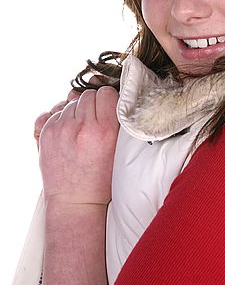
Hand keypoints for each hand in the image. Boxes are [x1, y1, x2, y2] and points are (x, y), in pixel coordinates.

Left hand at [38, 86, 119, 207]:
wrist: (75, 201)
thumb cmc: (101, 177)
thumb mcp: (119, 148)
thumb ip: (115, 117)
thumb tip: (100, 83)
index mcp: (105, 131)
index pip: (106, 94)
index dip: (109, 101)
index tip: (110, 111)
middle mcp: (81, 128)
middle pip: (88, 95)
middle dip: (93, 105)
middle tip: (95, 122)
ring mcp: (60, 130)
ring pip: (72, 101)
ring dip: (78, 110)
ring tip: (81, 130)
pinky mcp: (45, 134)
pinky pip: (56, 110)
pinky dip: (63, 117)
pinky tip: (68, 131)